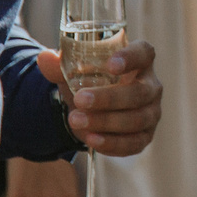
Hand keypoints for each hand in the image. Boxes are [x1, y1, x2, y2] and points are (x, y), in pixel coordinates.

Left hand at [37, 39, 163, 155]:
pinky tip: (92, 140)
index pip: (143, 53)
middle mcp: (151, 86)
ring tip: (76, 120)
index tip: (111, 65)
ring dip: (105, 122)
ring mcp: (151, 113)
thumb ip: (60, 64)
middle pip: (139, 92)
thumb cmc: (90, 81)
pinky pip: (133, 143)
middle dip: (109, 98)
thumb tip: (45, 58)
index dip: (131, 58)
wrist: (91, 109)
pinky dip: (112, 143)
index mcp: (139, 61)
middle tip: (80, 100)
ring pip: (136, 119)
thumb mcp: (74, 70)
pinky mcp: (145, 137)